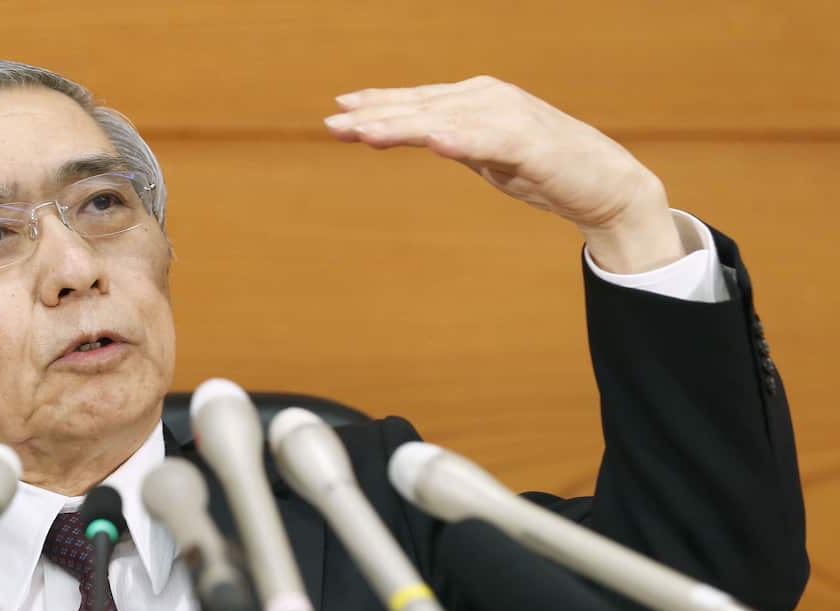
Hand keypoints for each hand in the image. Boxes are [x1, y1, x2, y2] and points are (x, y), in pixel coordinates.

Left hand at [324, 76, 684, 273]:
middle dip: (375, 116)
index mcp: (477, 99)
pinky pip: (488, 142)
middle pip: (422, 107)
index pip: (418, 100)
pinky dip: (460, 141)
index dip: (378, 104)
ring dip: (403, 126)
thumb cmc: (543, 168)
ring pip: (444, 121)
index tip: (339, 110)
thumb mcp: (485, 153)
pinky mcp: (531, 145)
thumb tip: (408, 135)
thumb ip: (449, 141)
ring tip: (365, 134)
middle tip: (332, 125)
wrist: (606, 184)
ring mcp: (510, 118)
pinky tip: (433, 142)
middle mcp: (489, 99)